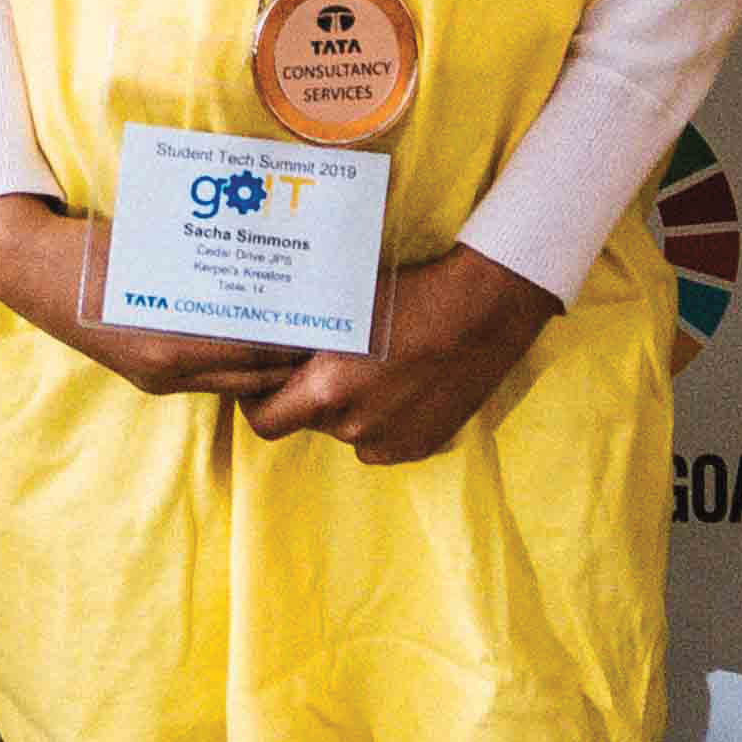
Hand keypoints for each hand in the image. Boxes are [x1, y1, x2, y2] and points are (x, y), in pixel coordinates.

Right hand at [0, 194, 308, 406]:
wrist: (33, 272)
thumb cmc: (95, 251)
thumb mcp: (159, 251)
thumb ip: (211, 262)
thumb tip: (270, 251)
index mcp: (172, 344)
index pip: (256, 353)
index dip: (298, 340)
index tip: (331, 319)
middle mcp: (168, 370)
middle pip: (253, 376)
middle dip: (293, 357)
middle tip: (331, 332)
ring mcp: (158, 377)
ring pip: (234, 382)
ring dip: (269, 364)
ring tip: (305, 336)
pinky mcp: (150, 375)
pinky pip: (209, 377)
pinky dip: (239, 364)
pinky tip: (260, 339)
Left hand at [241, 244, 556, 465]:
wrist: (483, 310)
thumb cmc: (410, 294)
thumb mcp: (341, 307)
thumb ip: (301, 338)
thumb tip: (261, 344)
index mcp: (327, 391)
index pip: (264, 422)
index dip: (259, 403)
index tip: (265, 384)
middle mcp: (355, 425)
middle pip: (309, 422)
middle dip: (308, 398)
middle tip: (327, 364)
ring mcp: (390, 440)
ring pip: (348, 430)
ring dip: (350, 408)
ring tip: (375, 368)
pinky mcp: (420, 446)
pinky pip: (382, 440)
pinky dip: (383, 419)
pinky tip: (401, 385)